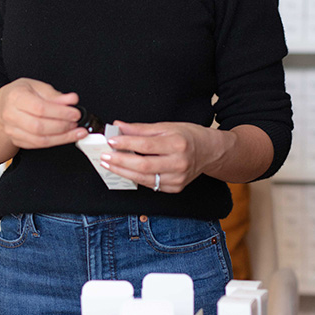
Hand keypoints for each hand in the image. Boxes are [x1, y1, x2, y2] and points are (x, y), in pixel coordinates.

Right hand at [0, 79, 86, 149]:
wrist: (3, 105)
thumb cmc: (20, 93)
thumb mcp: (37, 86)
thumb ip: (55, 95)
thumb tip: (71, 100)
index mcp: (15, 97)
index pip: (40, 108)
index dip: (60, 113)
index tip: (75, 113)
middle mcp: (10, 115)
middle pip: (39, 126)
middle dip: (62, 126)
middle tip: (76, 122)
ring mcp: (12, 130)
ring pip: (40, 140)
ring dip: (62, 138)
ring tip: (76, 132)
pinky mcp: (17, 141)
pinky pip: (38, 146)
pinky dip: (55, 142)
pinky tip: (66, 137)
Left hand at [103, 121, 224, 193]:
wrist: (209, 152)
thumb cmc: (188, 136)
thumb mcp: (166, 127)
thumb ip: (141, 129)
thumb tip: (119, 126)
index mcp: (177, 143)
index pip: (146, 145)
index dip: (126, 143)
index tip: (111, 140)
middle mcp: (179, 163)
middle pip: (143, 165)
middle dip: (120, 161)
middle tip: (105, 156)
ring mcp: (178, 178)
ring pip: (144, 179)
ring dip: (123, 172)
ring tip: (109, 164)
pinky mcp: (175, 188)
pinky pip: (150, 185)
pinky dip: (135, 178)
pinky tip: (125, 171)